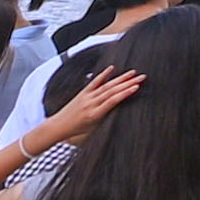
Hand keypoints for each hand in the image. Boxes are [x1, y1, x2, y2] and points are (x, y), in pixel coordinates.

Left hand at [39, 64, 153, 144]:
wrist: (57, 127)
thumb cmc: (75, 131)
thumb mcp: (94, 130)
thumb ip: (106, 119)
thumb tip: (121, 109)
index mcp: (94, 114)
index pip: (113, 101)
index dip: (125, 93)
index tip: (137, 87)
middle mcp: (90, 103)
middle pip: (112, 91)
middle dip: (128, 82)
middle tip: (141, 77)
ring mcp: (86, 97)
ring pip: (106, 85)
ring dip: (121, 78)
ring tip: (133, 73)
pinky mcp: (82, 93)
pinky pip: (94, 82)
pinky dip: (103, 74)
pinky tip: (112, 68)